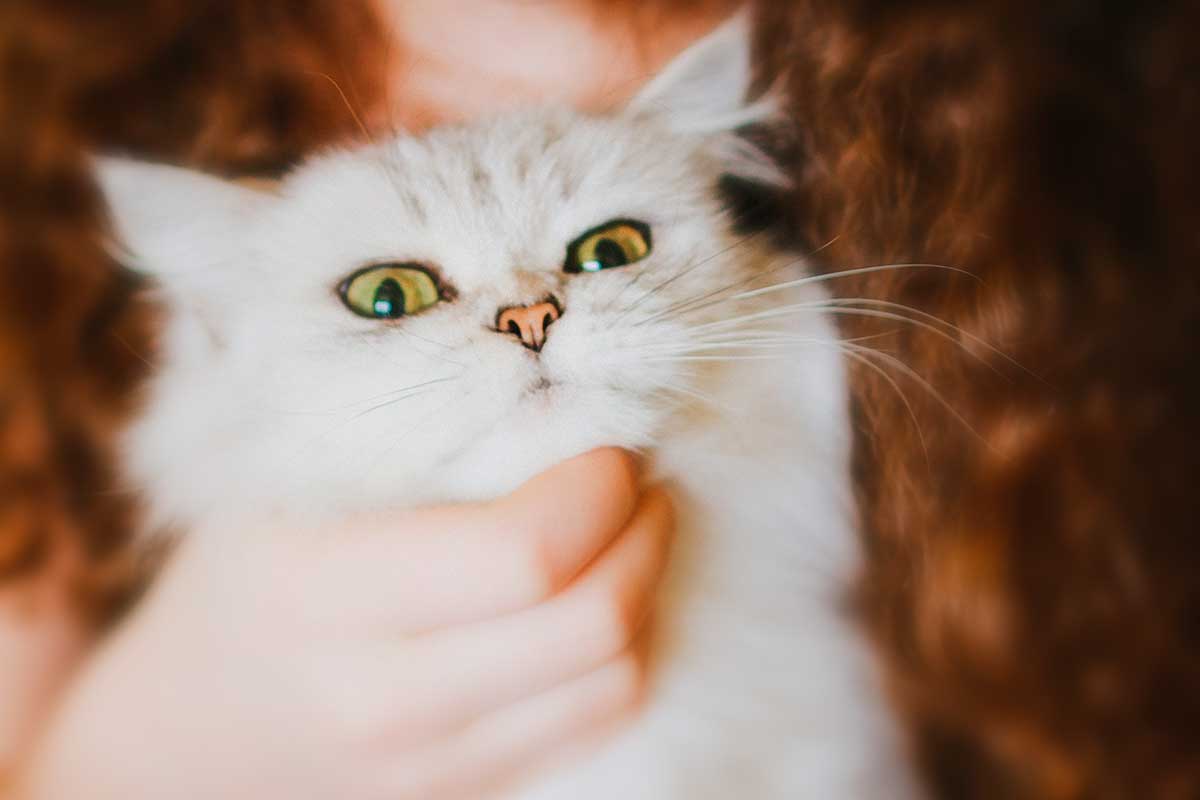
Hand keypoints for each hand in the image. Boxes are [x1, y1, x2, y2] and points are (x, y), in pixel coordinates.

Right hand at [16, 449, 672, 799]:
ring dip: (646, 591)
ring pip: (613, 682)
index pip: (522, 553)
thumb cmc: (243, 575)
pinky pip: (596, 725)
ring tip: (628, 533)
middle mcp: (381, 696)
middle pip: (591, 625)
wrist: (187, 729)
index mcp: (325, 593)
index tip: (608, 447)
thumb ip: (405, 440)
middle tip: (639, 482)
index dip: (596, 491)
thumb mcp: (282, 483)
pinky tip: (601, 597)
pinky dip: (622, 654)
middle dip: (644, 535)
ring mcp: (429, 765)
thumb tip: (548, 394)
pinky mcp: (466, 793)